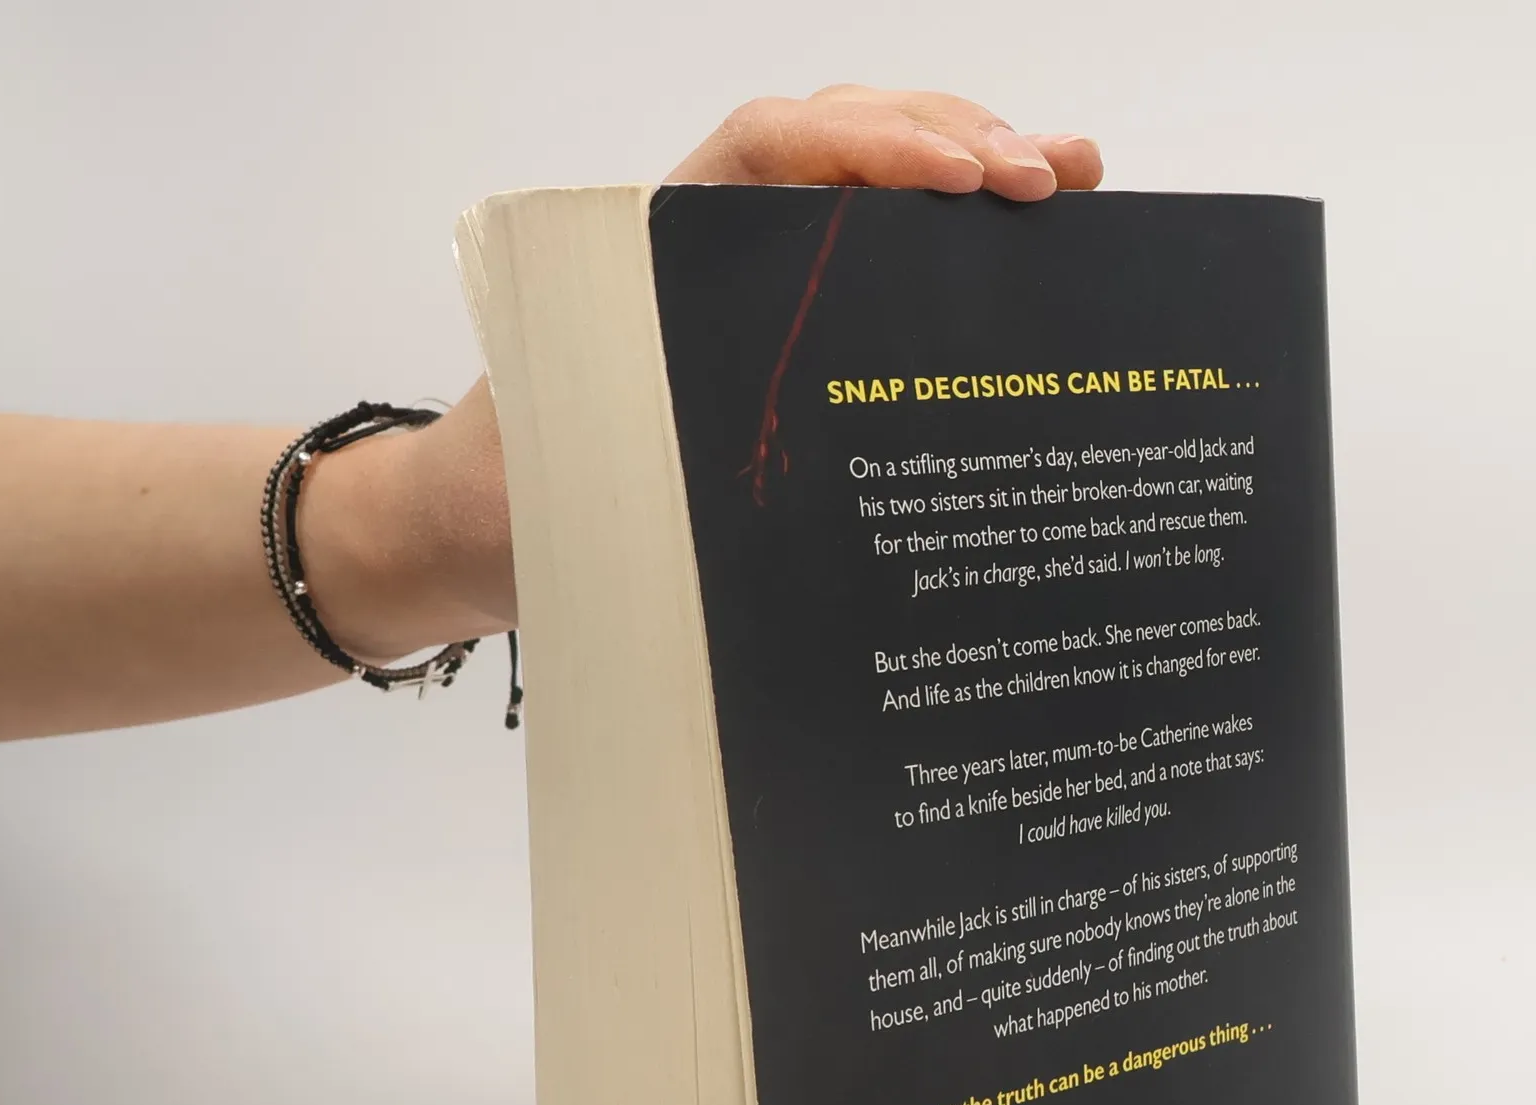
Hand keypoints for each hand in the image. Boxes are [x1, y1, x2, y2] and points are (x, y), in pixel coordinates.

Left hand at [391, 90, 1103, 646]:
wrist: (462, 532)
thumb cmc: (504, 499)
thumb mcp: (567, 472)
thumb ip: (647, 452)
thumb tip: (764, 490)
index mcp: (651, 246)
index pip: (768, 151)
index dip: (869, 149)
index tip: (959, 184)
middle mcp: (708, 243)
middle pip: (841, 142)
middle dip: (956, 141)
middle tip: (1059, 174)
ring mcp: (749, 280)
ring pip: (867, 192)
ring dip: (970, 175)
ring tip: (1072, 183)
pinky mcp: (779, 329)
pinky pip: (869, 263)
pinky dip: (947, 250)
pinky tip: (1021, 252)